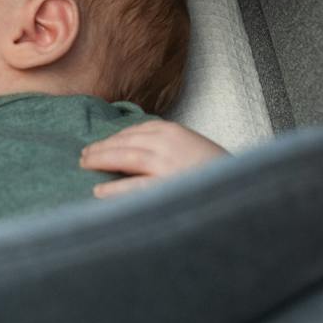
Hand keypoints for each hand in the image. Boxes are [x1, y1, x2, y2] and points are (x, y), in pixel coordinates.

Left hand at [82, 120, 230, 197]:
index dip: (115, 138)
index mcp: (174, 131)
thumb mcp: (191, 149)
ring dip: (101, 160)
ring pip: (125, 157)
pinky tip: (99, 192)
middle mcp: (168, 142)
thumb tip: (134, 154)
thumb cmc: (215, 172)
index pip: (136, 130)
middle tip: (84, 156)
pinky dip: (114, 189)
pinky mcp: (167, 186)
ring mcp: (167, 163)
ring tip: (85, 166)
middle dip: (102, 148)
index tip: (101, 145)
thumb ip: (166, 147)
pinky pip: (134, 187)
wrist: (238, 190)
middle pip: (126, 141)